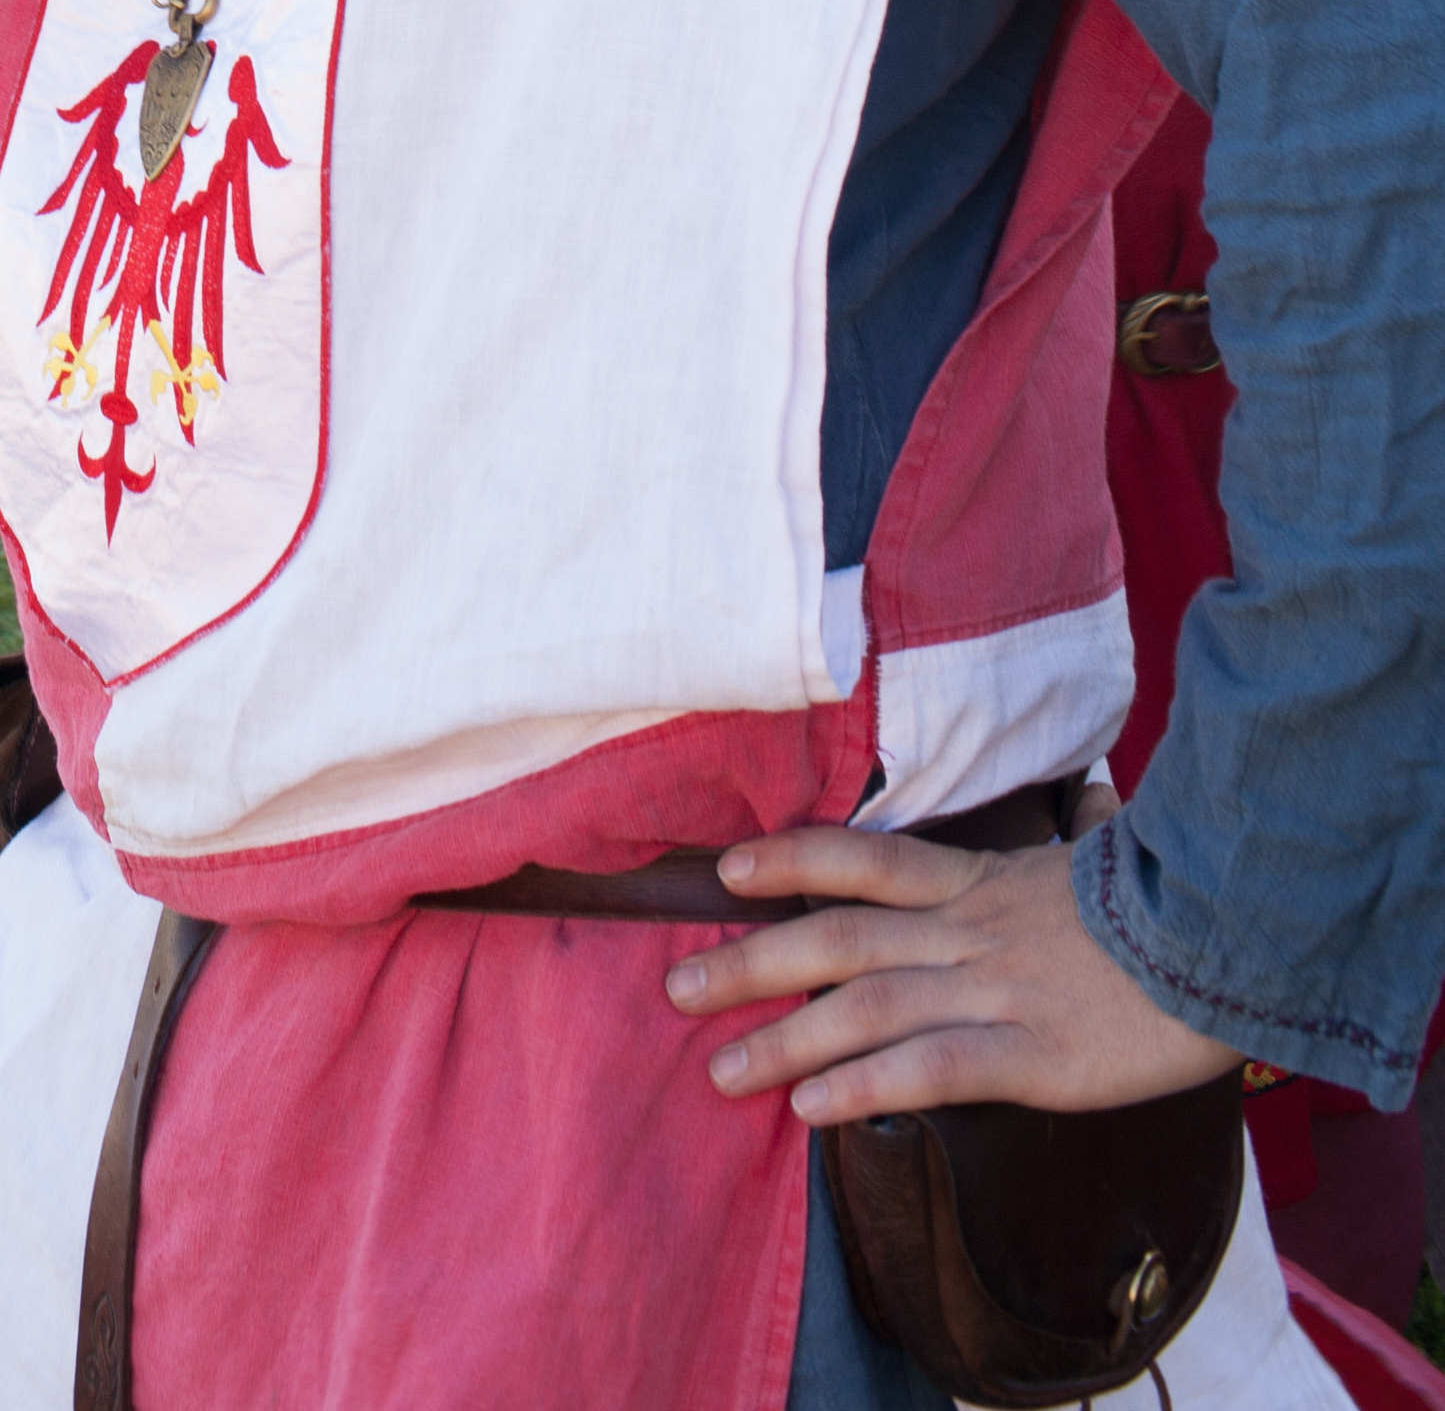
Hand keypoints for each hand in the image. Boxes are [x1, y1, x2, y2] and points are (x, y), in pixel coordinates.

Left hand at [665, 813, 1239, 1122]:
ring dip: (783, 1039)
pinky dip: (864, 1085)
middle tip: (675, 988)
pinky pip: (929, 1067)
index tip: (726, 871)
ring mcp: (993, 990)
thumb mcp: (1102, 858)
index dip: (791, 859)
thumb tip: (1099, 801)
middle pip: (835, 938)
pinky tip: (812, 1110)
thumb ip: (1074, 838)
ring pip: (863, 1007)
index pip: (864, 860)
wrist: (1235, 932)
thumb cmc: (1172, 902)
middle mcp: (967, 930)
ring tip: (720, 1070)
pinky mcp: (1030, 1054)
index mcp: (979, 882)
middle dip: (750, 963)